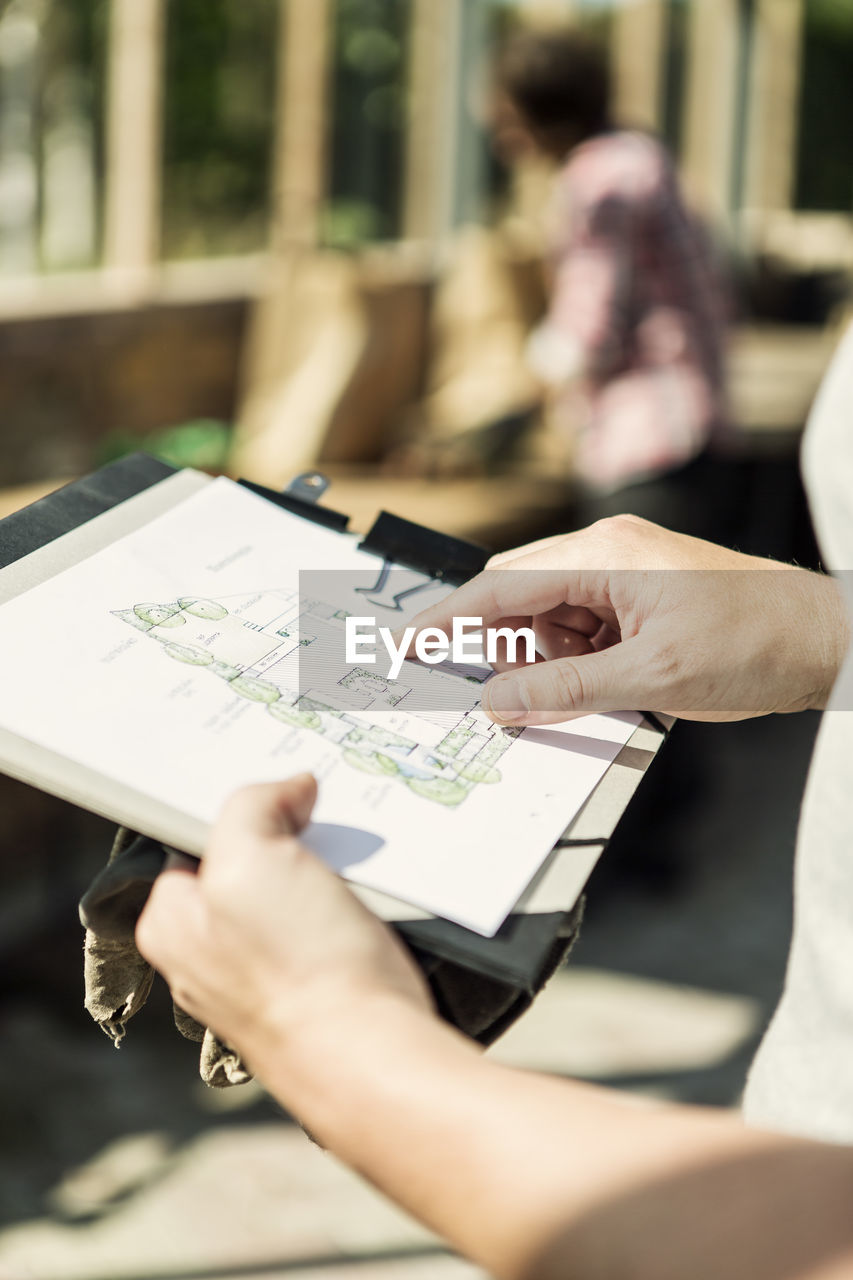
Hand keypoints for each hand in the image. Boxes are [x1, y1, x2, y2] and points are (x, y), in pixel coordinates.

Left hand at [136, 775, 432, 1078]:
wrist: (372, 1054)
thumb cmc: (301, 967)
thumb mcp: (251, 856)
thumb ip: (252, 807)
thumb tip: (290, 790)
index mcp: (172, 924)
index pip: (193, 839)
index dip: (237, 811)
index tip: (277, 795)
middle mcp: (206, 956)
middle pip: (246, 864)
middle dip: (285, 840)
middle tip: (319, 828)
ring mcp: (260, 978)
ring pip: (293, 893)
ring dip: (325, 873)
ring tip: (350, 874)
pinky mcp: (311, 991)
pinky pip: (328, 926)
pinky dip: (350, 907)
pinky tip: (368, 909)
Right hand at [407, 516, 848, 725]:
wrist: (826, 643)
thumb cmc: (753, 644)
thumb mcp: (650, 677)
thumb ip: (563, 689)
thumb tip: (495, 703)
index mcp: (603, 554)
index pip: (501, 586)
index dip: (447, 619)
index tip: (404, 644)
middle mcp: (607, 553)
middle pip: (520, 600)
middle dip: (508, 651)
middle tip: (508, 699)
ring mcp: (625, 574)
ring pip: (550, 621)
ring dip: (551, 662)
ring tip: (594, 691)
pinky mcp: (640, 599)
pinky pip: (583, 631)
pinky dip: (580, 663)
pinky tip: (610, 685)